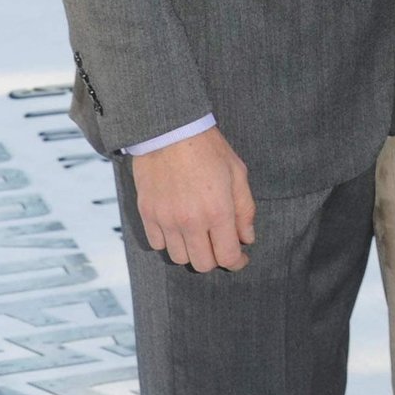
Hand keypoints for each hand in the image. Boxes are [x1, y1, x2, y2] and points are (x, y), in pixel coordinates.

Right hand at [130, 126, 255, 271]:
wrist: (169, 130)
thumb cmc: (207, 148)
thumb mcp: (237, 174)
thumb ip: (245, 210)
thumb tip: (246, 238)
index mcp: (218, 211)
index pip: (228, 257)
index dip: (238, 262)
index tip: (240, 257)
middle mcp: (191, 221)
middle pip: (203, 264)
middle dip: (216, 258)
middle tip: (219, 244)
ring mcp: (166, 219)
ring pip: (179, 258)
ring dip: (192, 251)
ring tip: (198, 234)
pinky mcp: (148, 213)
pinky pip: (158, 244)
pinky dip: (169, 241)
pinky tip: (178, 227)